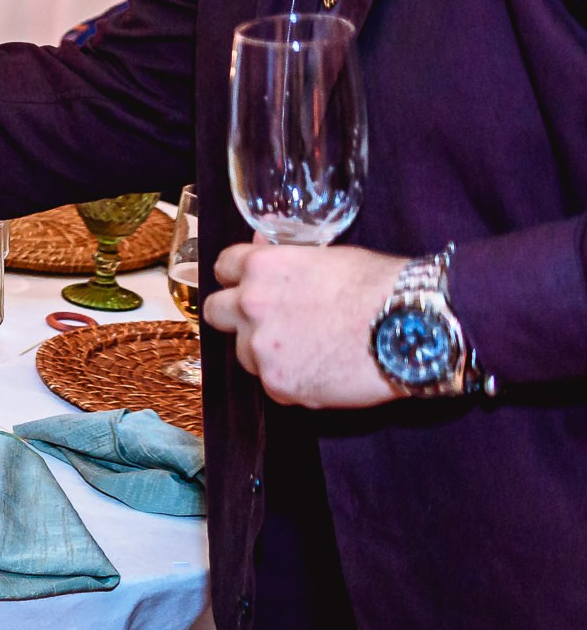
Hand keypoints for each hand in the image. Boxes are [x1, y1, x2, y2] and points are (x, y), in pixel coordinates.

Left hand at [203, 242, 403, 407]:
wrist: (411, 327)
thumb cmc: (379, 284)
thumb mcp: (326, 255)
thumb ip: (284, 256)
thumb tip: (258, 245)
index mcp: (261, 267)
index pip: (223, 268)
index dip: (237, 277)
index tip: (248, 286)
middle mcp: (251, 305)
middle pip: (217, 312)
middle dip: (236, 316)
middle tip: (266, 324)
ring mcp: (260, 347)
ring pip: (243, 352)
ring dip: (264, 351)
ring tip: (307, 351)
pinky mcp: (278, 384)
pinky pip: (271, 383)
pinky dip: (290, 379)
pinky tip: (321, 371)